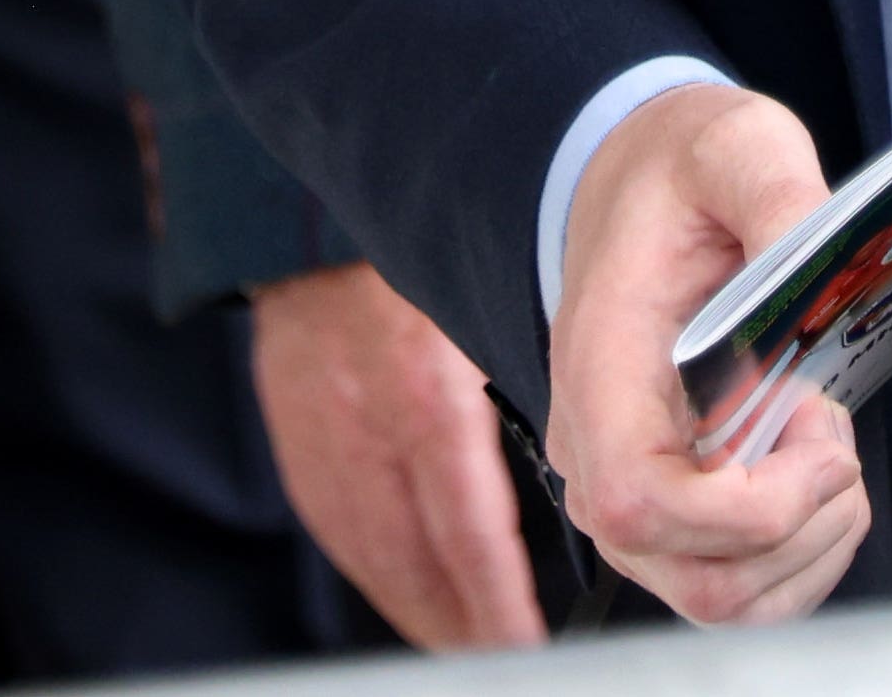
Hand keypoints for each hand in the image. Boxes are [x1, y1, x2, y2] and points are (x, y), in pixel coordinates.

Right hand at [250, 260, 539, 649]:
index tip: (527, 645)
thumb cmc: (418, 273)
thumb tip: (593, 465)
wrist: (318, 237)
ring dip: (423, 615)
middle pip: (417, 569)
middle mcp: (369, 438)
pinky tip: (412, 595)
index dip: (498, 604)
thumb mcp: (486, 318)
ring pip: (376, 564)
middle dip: (463, 628)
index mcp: (428, 402)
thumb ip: (529, 391)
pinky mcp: (299, 456)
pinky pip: (343, 538)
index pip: (467, 536)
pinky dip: (381, 577)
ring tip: (467, 645)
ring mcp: (324, 452)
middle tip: (506, 661)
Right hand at [542, 86, 867, 626]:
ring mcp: (629, 499)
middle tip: (831, 431)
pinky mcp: (668, 517)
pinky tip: (816, 475)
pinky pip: (739, 589)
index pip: (638, 500)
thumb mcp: (736, 146)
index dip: (745, 507)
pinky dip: (803, 557)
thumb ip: (779, 197)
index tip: (816, 434)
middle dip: (802, 528)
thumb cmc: (679, 173)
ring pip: (726, 599)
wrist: (636, 184)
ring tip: (826, 443)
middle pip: (699, 577)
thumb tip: (828, 268)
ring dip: (812, 545)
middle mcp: (598, 456)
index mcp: (598, 367)